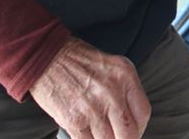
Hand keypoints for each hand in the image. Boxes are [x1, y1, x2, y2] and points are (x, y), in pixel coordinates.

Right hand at [29, 37, 150, 138]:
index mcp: (125, 76)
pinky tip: (87, 136)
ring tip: (99, 135)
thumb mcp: (111, 65)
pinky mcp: (74, 120)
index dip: (140, 128)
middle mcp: (113, 93)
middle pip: (129, 134)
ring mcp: (93, 108)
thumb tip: (129, 117)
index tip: (133, 131)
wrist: (45, 57)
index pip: (143, 114)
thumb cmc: (77, 60)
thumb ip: (124, 89)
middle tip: (117, 137)